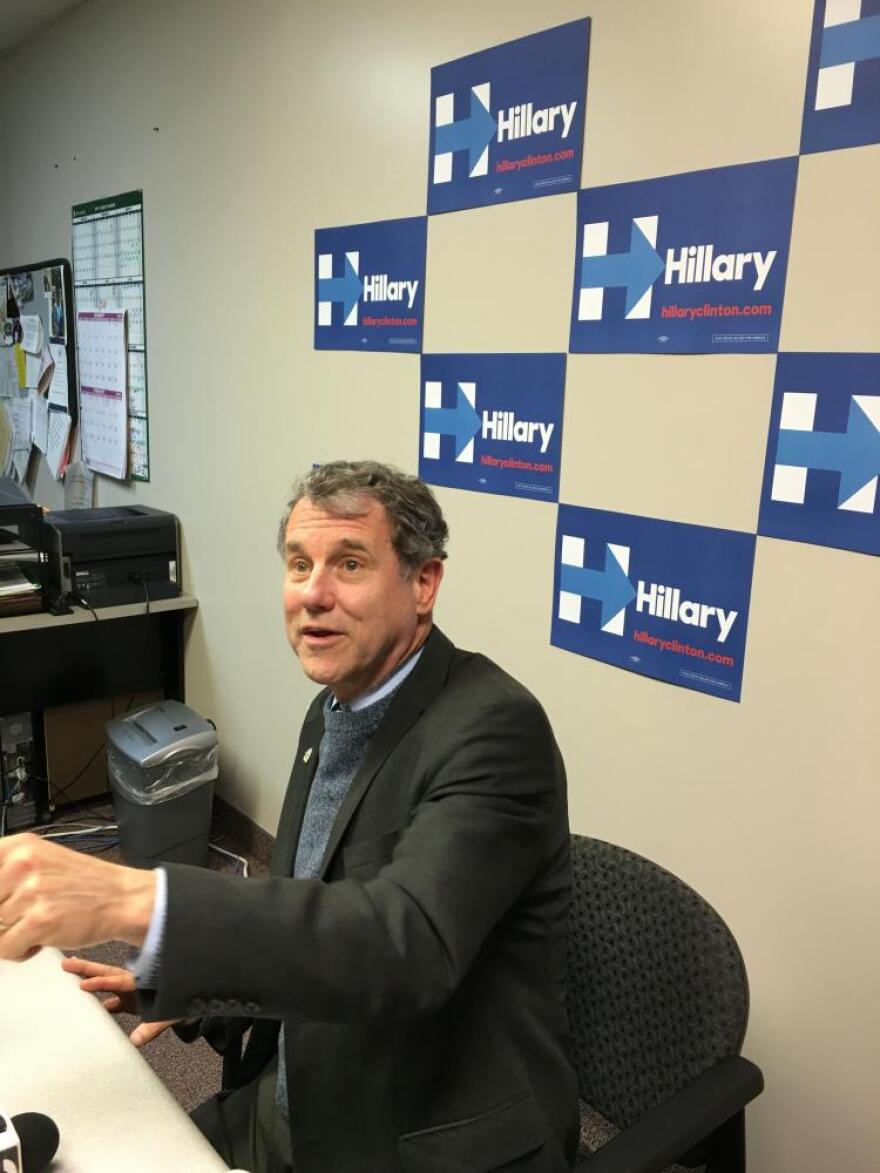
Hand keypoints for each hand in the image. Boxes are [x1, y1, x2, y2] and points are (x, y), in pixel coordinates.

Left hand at [0, 833, 156, 960]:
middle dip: (3, 916)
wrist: (122, 898)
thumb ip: (6, 874)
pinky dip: (20, 951)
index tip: (4, 900)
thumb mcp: (41, 861)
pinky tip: (40, 939)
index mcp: (21, 846)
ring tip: (39, 923)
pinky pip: (4, 948)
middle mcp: (24, 863)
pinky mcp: (39, 921)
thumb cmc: (82, 884)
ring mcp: (32, 891)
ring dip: (12, 934)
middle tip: (27, 912)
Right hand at [62, 955, 180, 1046]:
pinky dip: (97, 1000)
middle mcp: (133, 984)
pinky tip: (81, 999)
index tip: (83, 984)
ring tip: (68, 972)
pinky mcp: (128, 1001)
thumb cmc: (181, 1005)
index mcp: (142, 984)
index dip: (101, 984)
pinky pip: (109, 1000)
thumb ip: (152, 1027)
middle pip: (107, 974)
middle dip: (87, 968)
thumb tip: (134, 1042)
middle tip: (67, 963)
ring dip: (88, 979)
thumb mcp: (169, 1015)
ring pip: (105, 983)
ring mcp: (130, 992)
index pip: (118, 982)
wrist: (191, 1002)